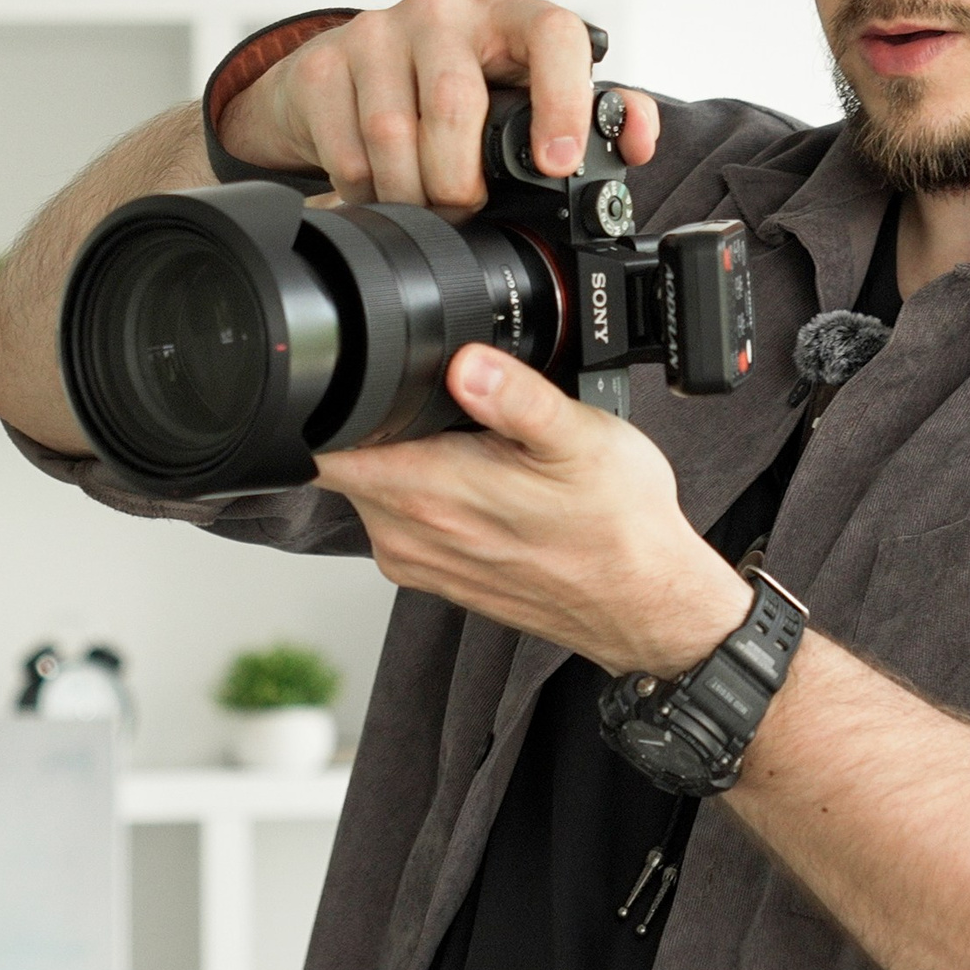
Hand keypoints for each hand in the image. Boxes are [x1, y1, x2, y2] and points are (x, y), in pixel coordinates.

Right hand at [216, 0, 661, 209]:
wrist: (339, 82)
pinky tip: (378, 190)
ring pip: (396, 136)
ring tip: (423, 206)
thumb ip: (592, 117)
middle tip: (464, 208)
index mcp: (509, 15)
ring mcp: (377, 32)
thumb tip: (636, 139)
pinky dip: (367, 192)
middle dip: (461, 181)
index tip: (557, 160)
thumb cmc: (445, 90)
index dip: (563, 96)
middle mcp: (444, 13)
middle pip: (456, 105)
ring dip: (413, 194)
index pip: (553, 33)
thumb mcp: (522, 97)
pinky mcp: (324, 65)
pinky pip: (348, 152)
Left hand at [311, 345, 751, 675]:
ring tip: (472, 445)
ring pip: (372, 490)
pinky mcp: (437, 576)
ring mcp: (419, 560)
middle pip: (345, 461)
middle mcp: (408, 534)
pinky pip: (400, 520)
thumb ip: (517, 397)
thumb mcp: (582, 439)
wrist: (646, 606)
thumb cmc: (619, 529)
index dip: (329, 404)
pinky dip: (425, 496)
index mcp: (429, 493)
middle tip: (445, 407)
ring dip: (402, 460)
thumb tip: (466, 362)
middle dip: (376, 424)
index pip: (323, 447)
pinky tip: (482, 483)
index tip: (367, 379)